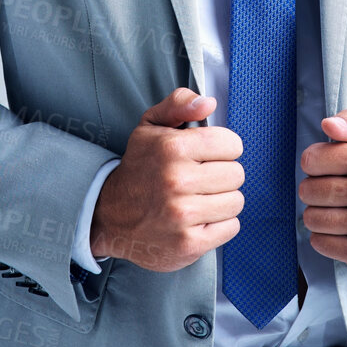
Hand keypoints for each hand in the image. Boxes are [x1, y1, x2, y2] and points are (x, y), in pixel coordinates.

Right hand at [91, 87, 243, 272]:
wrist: (110, 215)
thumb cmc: (138, 168)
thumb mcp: (150, 127)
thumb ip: (179, 104)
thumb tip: (209, 103)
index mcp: (172, 147)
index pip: (231, 144)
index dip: (222, 148)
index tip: (207, 155)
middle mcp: (178, 180)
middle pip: (236, 174)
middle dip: (221, 174)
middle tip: (200, 178)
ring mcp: (184, 215)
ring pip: (236, 201)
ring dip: (221, 200)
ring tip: (199, 198)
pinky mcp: (189, 243)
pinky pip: (231, 227)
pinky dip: (219, 224)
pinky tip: (199, 218)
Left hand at [298, 108, 346, 276]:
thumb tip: (328, 124)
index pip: (311, 160)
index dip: (315, 162)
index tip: (329, 166)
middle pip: (309, 191)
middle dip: (315, 189)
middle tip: (335, 190)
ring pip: (311, 219)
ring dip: (319, 214)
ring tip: (340, 209)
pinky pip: (320, 243)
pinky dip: (326, 237)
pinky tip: (345, 229)